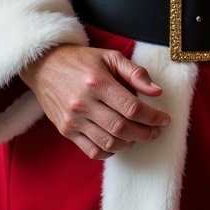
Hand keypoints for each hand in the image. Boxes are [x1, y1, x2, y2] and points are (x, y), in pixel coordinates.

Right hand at [20, 44, 169, 159]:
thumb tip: (157, 92)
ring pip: (108, 143)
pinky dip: (110, 152)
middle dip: (145, 133)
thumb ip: (136, 73)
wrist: (45, 66)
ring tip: (140, 136)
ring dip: (130, 143)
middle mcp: (84, 103)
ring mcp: (73, 120)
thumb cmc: (82, 60)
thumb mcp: (111, 57)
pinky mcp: (65, 130)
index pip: (132, 108)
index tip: (164, 120)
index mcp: (98, 83)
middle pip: (122, 128)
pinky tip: (120, 143)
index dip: (152, 117)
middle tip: (156, 131)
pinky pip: (91, 151)